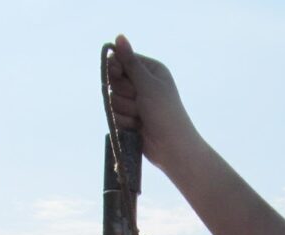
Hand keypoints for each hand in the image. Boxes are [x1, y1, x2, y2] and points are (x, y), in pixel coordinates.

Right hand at [107, 35, 199, 169]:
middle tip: (140, 102)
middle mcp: (142, 84)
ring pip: (113, 100)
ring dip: (126, 110)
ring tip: (141, 117)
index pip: (121, 61)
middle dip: (125, 94)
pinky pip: (115, 116)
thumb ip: (130, 62)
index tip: (118, 74)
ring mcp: (135, 102)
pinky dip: (125, 122)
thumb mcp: (147, 84)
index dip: (117, 69)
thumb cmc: (164, 112)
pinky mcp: (130, 119)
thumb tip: (119, 37)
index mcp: (150, 70)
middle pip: (115, 81)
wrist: (172, 146)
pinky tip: (138, 127)